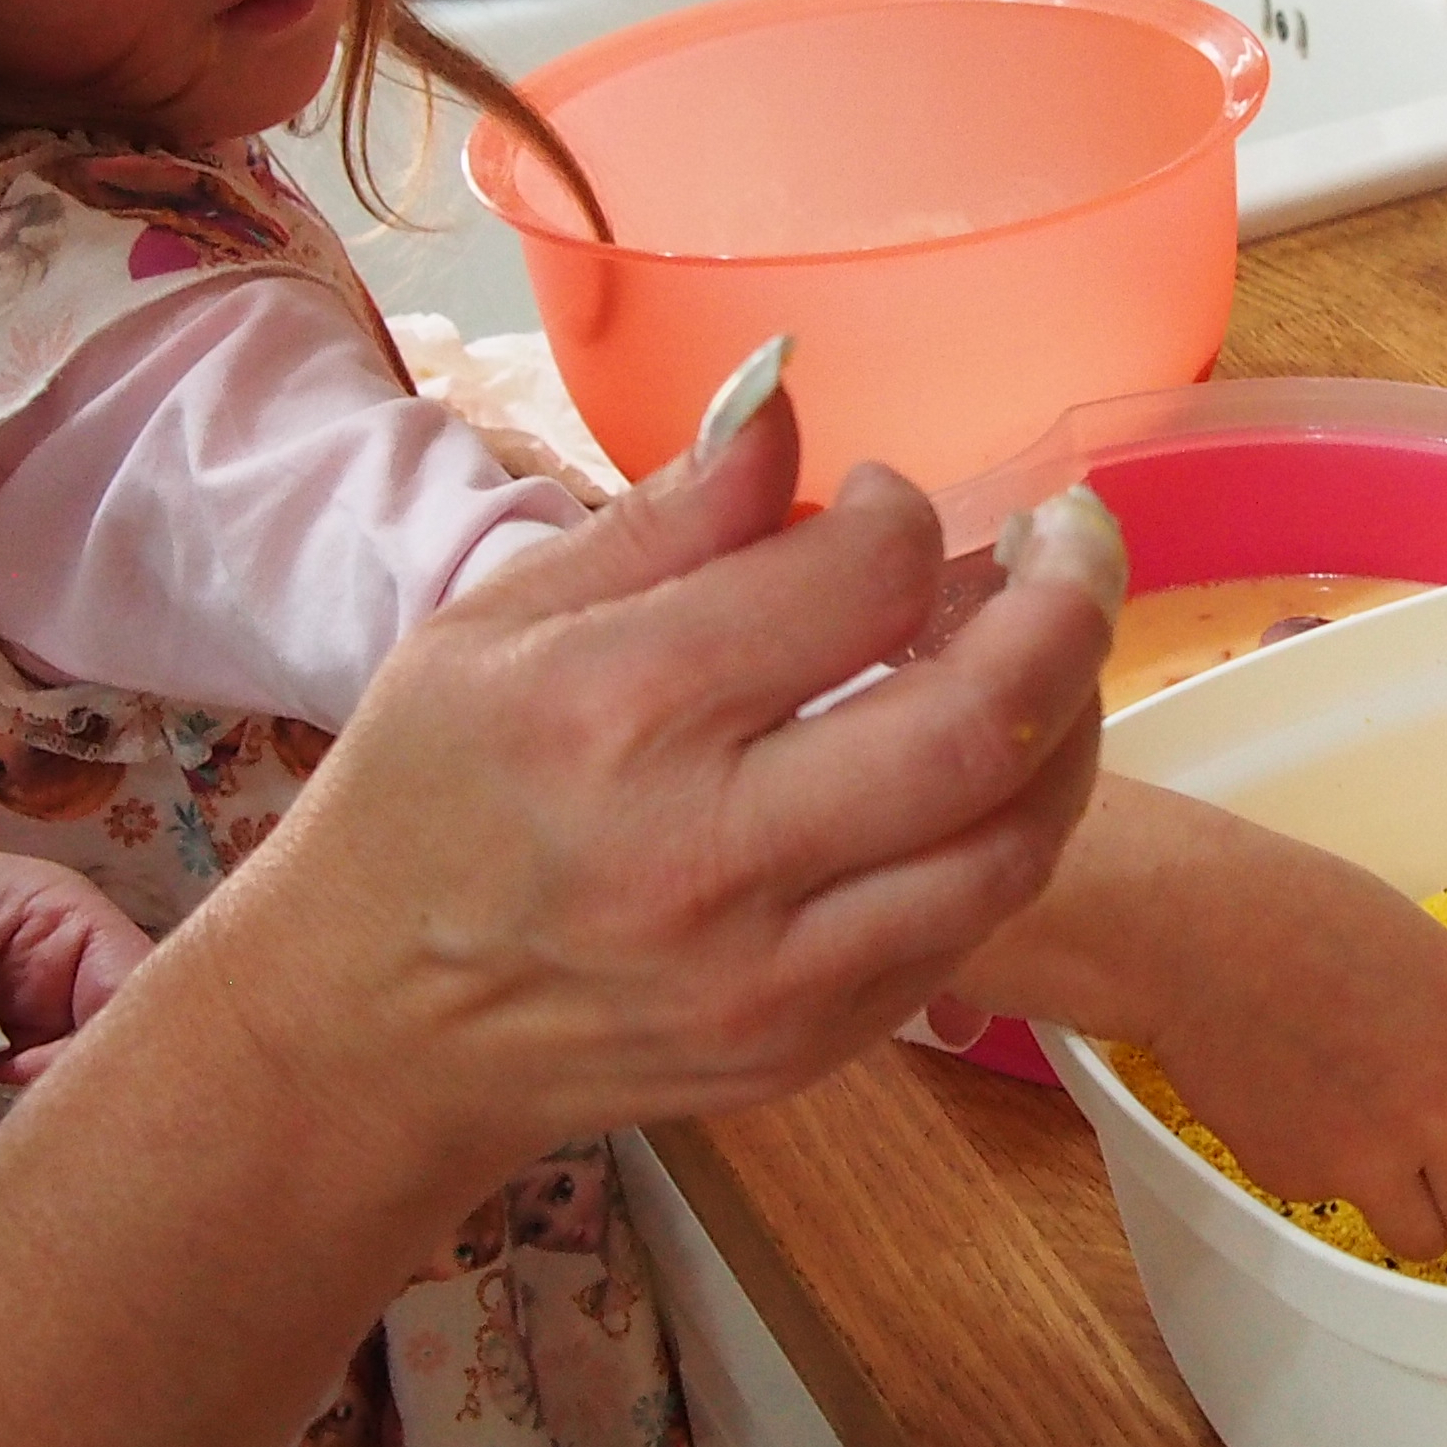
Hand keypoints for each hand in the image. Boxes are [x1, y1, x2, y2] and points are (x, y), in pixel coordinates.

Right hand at [143, 386, 1120, 1244]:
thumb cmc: (427, 801)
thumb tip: (790, 400)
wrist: (372, 1032)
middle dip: (1071, 605)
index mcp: (614, 711)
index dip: (904, 515)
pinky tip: (991, 763)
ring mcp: (768, 971)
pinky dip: (1010, 825)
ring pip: (1014, 839)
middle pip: (982, 722)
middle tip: (1075, 543)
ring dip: (1070, 723)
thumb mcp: (495, 623)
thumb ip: (667, 518)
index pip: (861, 580)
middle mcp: (704, 850)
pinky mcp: (808, 1045)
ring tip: (1053, 649)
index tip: (880, 502)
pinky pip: (973, 925)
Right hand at [970, 781, 1446, 1262]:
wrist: (1200, 928)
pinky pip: (1340, 1205)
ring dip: (1410, 1208)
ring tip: (1373, 1143)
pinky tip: (1302, 1105)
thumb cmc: (1319, 919)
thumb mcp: (1443, 969)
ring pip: (1425, 1241)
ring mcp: (1370, 1157)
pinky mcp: (1300, 1177)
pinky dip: (1327, 1172)